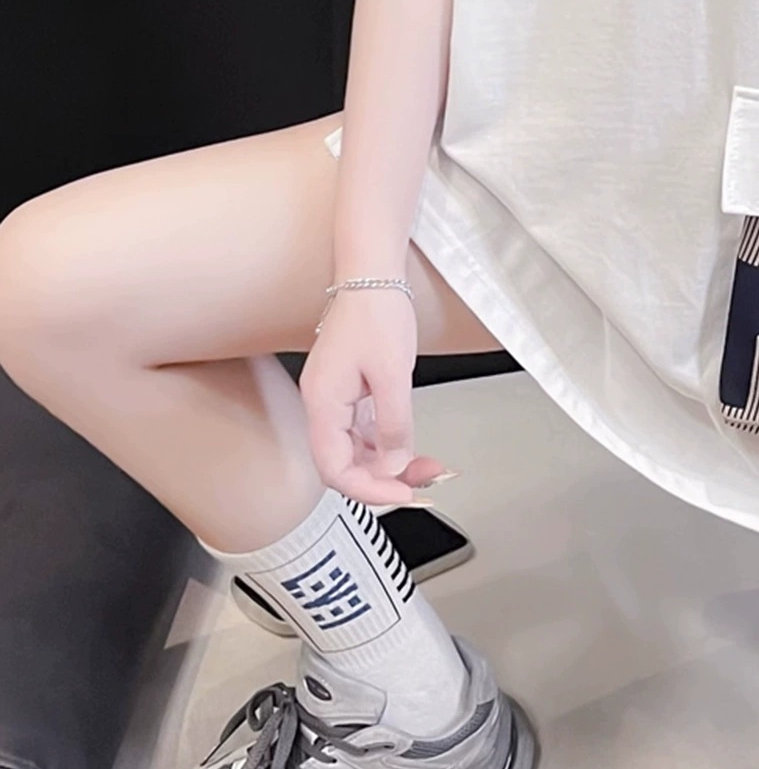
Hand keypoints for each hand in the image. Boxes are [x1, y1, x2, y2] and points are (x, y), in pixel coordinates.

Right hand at [298, 288, 447, 505]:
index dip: (369, 489)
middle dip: (385, 479)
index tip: (404, 493)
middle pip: (345, 463)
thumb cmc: (377, 313)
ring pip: (356, 449)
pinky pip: (363, 430)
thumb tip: (393, 466)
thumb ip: (393, 425)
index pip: (334, 469)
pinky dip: (387, 442)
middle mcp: (323, 405)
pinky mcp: (349, 391)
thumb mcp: (392, 373)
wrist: (372, 275)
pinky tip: (410, 447)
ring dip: (389, 463)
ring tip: (427, 468)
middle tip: (424, 484)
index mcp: (323, 403)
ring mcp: (334, 399)